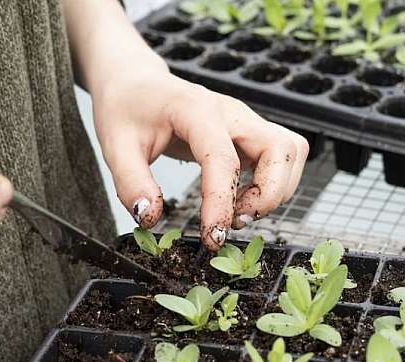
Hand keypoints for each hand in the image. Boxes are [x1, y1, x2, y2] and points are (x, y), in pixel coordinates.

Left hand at [92, 70, 307, 250]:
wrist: (135, 83)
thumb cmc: (126, 109)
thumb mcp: (115, 146)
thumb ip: (131, 184)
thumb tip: (151, 218)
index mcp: (196, 109)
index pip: (223, 159)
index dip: (221, 202)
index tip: (212, 236)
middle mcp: (230, 111)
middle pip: (281, 148)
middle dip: (269, 194)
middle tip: (235, 222)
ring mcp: (244, 120)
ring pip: (290, 151)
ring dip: (276, 190)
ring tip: (239, 213)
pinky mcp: (248, 133)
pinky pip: (281, 156)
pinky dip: (273, 184)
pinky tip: (241, 200)